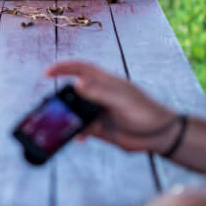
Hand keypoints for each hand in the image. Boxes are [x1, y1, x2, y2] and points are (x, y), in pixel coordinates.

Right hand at [46, 61, 176, 152]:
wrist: (159, 136)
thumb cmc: (144, 111)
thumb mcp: (121, 101)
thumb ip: (99, 93)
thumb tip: (76, 83)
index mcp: (104, 82)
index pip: (80, 68)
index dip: (63, 67)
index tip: (46, 73)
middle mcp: (99, 94)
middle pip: (73, 91)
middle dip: (60, 96)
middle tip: (48, 106)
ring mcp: (98, 111)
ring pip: (75, 111)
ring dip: (66, 117)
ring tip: (58, 124)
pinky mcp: (99, 128)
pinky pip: (81, 128)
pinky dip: (76, 132)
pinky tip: (77, 137)